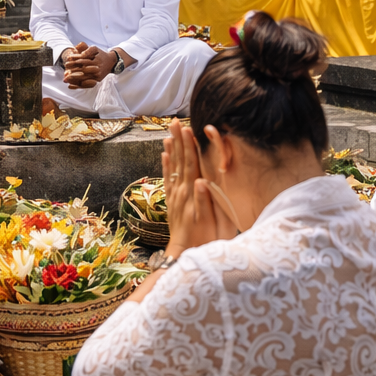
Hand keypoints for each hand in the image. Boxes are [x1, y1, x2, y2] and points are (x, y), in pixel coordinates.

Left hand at [65, 45, 119, 87]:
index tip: (67, 62)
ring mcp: (97, 76)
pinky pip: (86, 84)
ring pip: (84, 79)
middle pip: (83, 71)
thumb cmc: (100, 55)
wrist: (111, 62)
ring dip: (74, 79)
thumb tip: (81, 54)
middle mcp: (97, 69)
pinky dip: (78, 86)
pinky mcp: (97, 81)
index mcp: (96, 61)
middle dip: (73, 71)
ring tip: (65, 79)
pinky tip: (71, 86)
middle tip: (65, 71)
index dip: (75, 61)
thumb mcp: (95, 49)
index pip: (83, 61)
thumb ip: (88, 50)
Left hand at [162, 118, 237, 255]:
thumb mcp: (211, 223)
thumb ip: (205, 201)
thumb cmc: (203, 239)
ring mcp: (175, 196)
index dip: (190, 147)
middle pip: (180, 160)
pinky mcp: (171, 201)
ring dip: (172, 148)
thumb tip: (202, 181)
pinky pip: (167, 179)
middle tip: (175, 122)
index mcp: (192, 193)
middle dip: (179, 140)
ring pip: (173, 167)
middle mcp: (182, 191)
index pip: (191, 164)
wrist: (184, 254)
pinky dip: (166, 165)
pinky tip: (164, 153)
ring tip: (169, 132)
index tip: (187, 129)